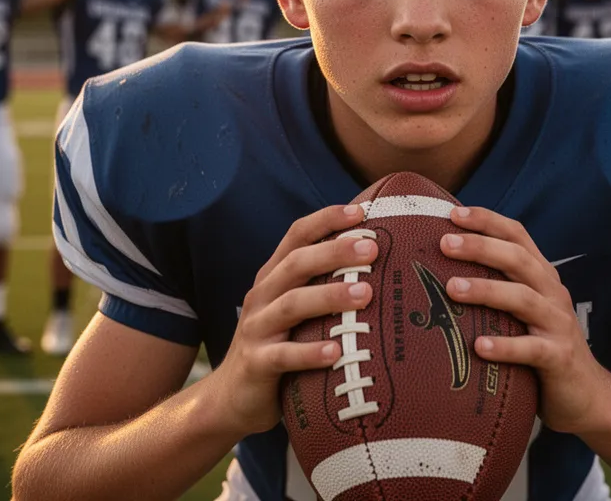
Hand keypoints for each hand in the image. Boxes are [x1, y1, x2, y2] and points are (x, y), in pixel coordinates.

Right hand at [208, 205, 376, 436]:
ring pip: (292, 305)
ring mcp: (256, 329)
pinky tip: (336, 352)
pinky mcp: (256, 364)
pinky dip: (309, 353)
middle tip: (372, 248)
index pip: (296, 236)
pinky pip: (283, 356)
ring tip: (365, 293)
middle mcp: (263, 296)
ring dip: (329, 296)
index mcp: (274, 277)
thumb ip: (323, 286)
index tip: (361, 211)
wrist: (231, 398)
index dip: (326, 220)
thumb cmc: (280, 345)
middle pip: (296, 264)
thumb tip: (380, 264)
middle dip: (334, 252)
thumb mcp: (296, 310)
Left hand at [441, 207, 607, 435]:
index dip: (488, 221)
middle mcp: (552, 293)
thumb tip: (440, 273)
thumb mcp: (522, 311)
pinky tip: (479, 346)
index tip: (454, 214)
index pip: (517, 236)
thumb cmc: (542, 347)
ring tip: (452, 288)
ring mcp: (558, 325)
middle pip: (518, 259)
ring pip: (523, 299)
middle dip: (481, 247)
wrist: (588, 395)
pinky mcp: (559, 358)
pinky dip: (506, 346)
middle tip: (444, 244)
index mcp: (541, 277)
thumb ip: (496, 290)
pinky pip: (532, 349)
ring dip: (487, 291)